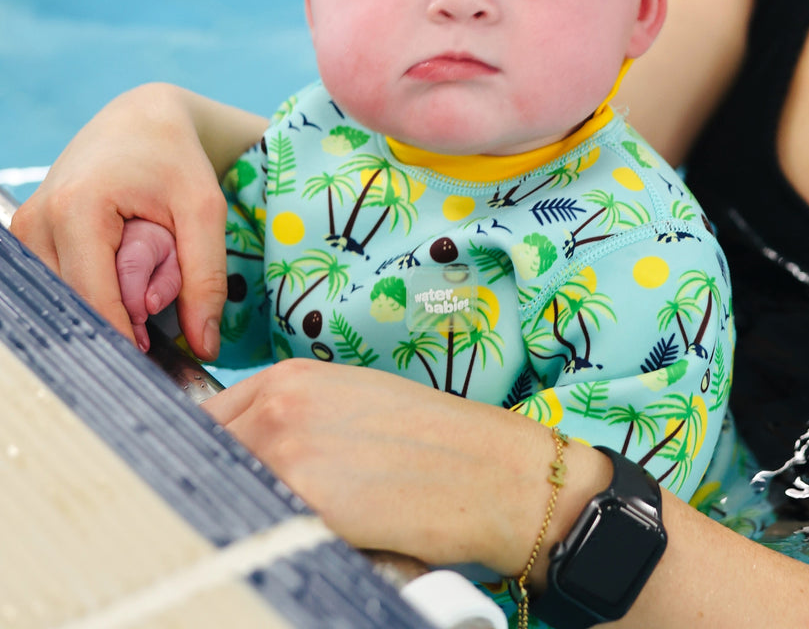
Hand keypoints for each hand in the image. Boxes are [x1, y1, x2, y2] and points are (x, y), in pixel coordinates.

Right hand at [11, 83, 230, 358]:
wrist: (141, 120)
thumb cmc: (176, 160)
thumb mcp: (205, 211)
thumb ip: (206, 278)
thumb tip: (204, 347)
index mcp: (78, 209)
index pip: (92, 299)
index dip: (122, 337)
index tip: (154, 363)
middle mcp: (37, 221)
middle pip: (71, 303)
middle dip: (113, 324)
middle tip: (156, 327)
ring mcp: (24, 229)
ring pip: (59, 299)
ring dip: (100, 308)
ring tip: (141, 293)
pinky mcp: (26, 236)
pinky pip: (54, 284)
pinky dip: (87, 294)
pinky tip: (119, 287)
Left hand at [202, 360, 564, 574]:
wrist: (491, 473)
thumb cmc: (434, 440)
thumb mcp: (354, 404)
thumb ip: (294, 419)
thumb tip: (245, 455)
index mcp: (290, 377)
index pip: (204, 419)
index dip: (203, 455)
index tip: (203, 481)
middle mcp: (279, 407)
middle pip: (202, 457)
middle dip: (211, 487)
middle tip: (234, 516)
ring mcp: (286, 454)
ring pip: (218, 495)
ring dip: (231, 516)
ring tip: (268, 534)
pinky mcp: (304, 505)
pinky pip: (252, 528)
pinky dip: (260, 541)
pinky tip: (291, 547)